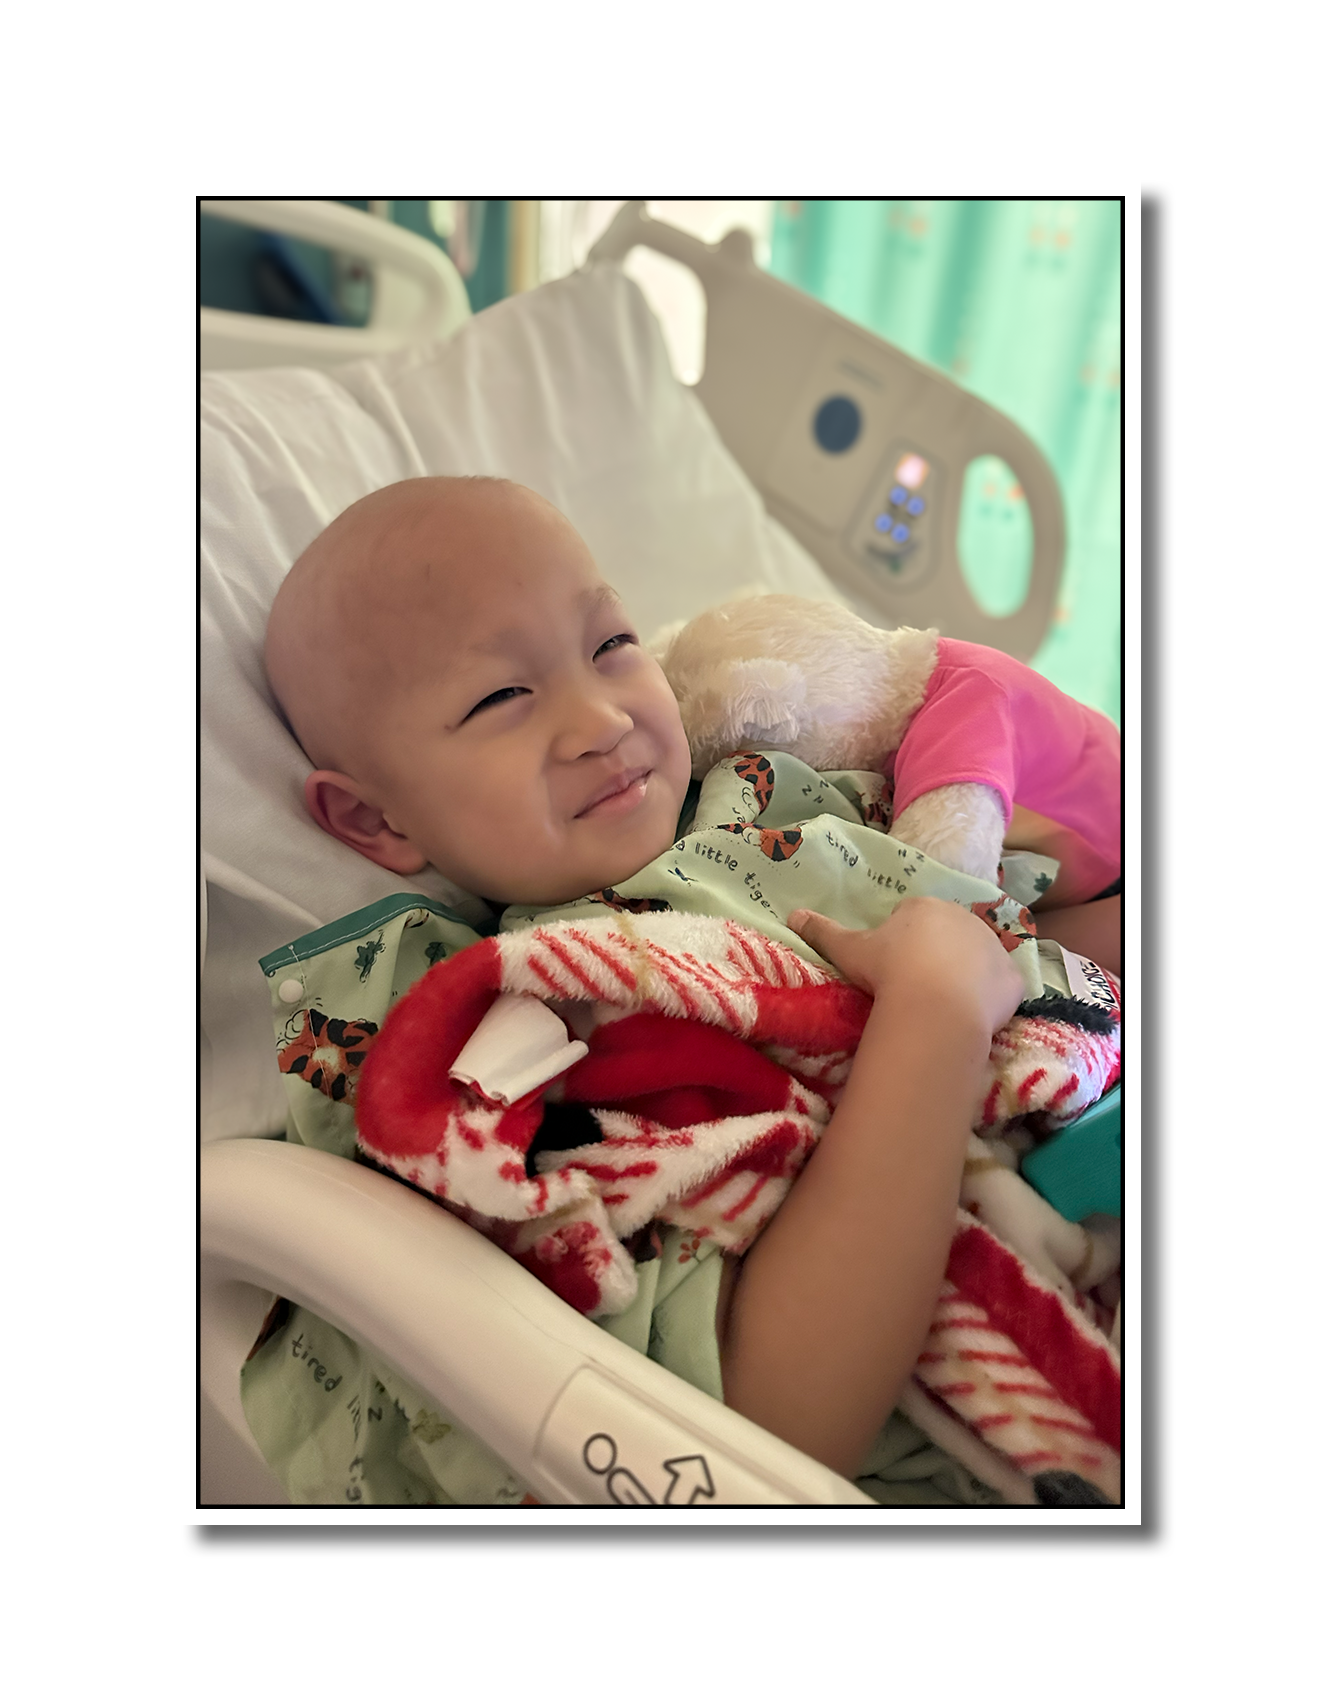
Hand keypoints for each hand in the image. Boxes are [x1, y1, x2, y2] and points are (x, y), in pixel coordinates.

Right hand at [788, 896, 1024, 1040]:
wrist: (934, 1006)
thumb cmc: (888, 971)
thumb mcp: (847, 949)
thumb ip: (822, 931)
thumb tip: (793, 914)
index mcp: (924, 907)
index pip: (913, 919)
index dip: (901, 945)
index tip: (892, 969)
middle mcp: (965, 919)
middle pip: (949, 937)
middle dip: (936, 957)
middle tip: (916, 989)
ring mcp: (994, 949)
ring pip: (978, 961)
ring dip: (965, 977)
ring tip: (943, 1007)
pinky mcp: (1014, 981)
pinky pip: (1002, 989)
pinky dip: (991, 1001)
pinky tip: (972, 1019)